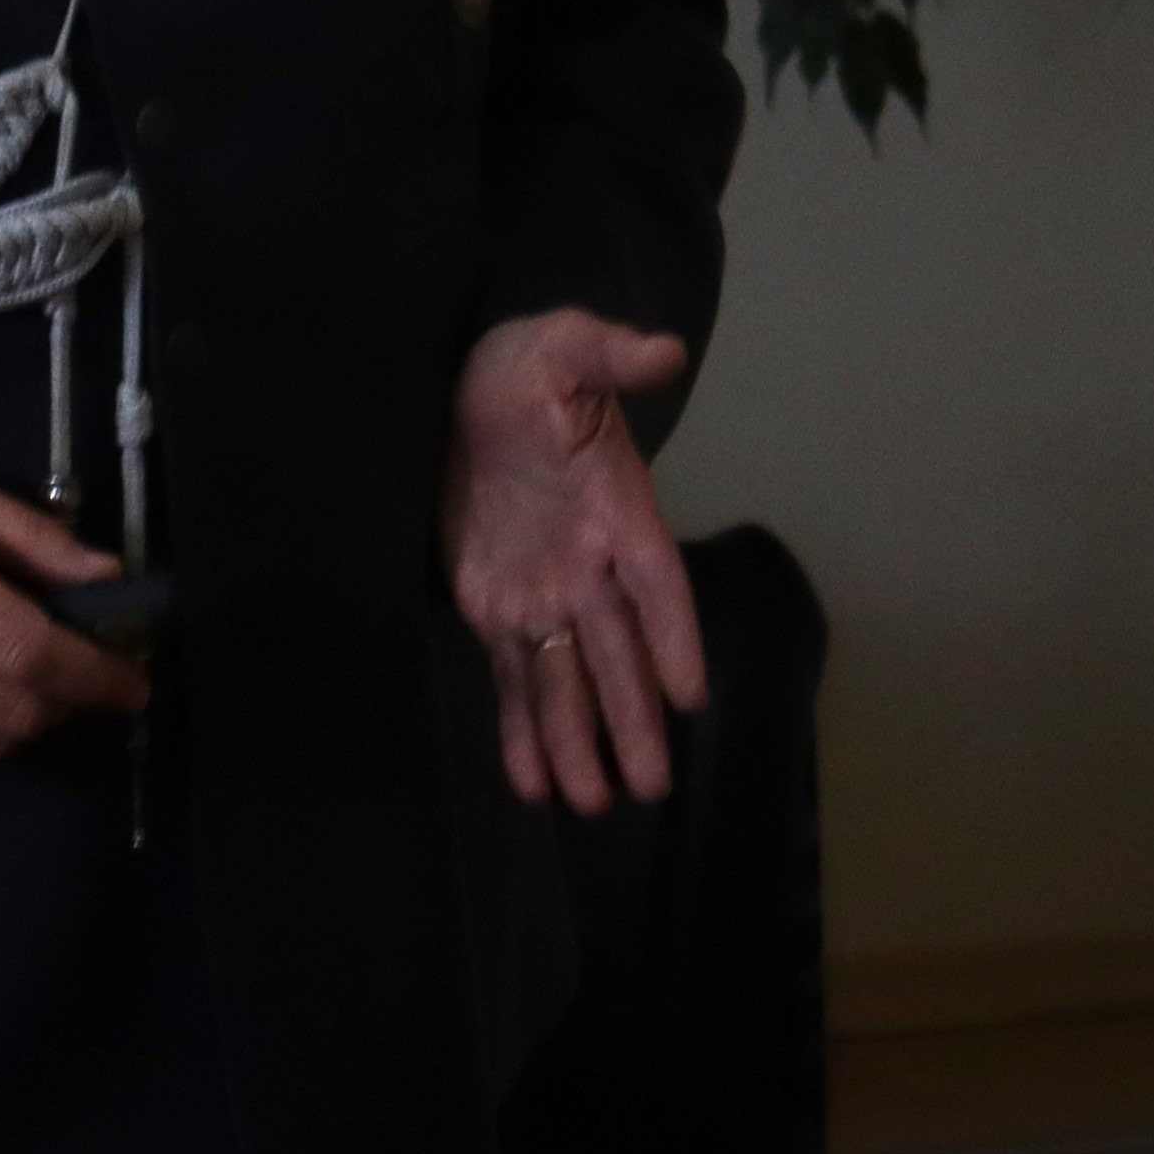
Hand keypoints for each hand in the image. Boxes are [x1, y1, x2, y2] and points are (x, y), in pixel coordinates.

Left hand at [444, 310, 707, 813]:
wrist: (461, 392)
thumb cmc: (522, 368)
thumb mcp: (560, 348)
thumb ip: (607, 355)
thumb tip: (666, 350)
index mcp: (617, 510)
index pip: (654, 583)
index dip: (674, 638)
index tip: (692, 694)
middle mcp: (588, 566)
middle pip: (617, 653)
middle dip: (633, 719)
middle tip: (651, 785)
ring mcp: (543, 593)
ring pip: (567, 680)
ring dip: (580, 742)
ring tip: (596, 805)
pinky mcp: (495, 608)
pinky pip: (511, 679)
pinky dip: (521, 731)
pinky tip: (533, 785)